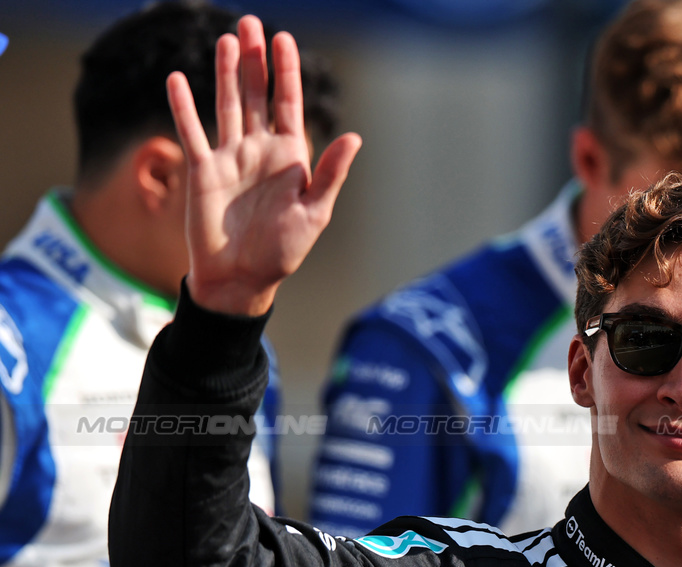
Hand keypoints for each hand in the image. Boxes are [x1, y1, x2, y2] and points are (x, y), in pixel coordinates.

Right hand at [167, 15, 360, 315]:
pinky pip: (192, 131)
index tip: (285, 39)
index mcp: (290, 158)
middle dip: (255, 61)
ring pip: (227, 105)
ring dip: (227, 73)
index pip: (288, 104)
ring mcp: (230, 158)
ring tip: (227, 40)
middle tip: (250, 24)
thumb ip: (330, 174)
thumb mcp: (314, 213)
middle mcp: (259, 150)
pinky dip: (184, 106)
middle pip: (257, 96)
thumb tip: (355, 137)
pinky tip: (179, 79)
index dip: (287, 72)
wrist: (242, 279)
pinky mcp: (203, 171)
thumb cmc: (283, 252)